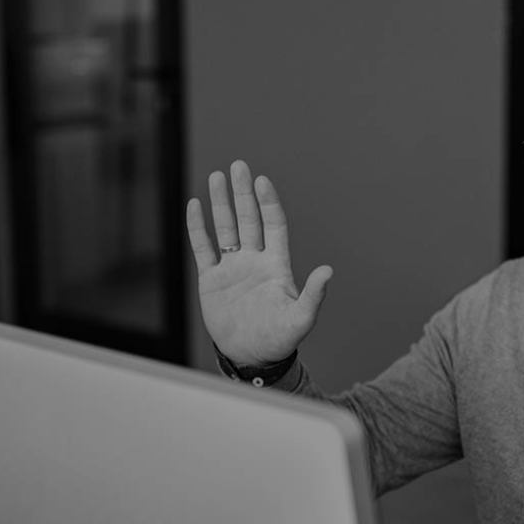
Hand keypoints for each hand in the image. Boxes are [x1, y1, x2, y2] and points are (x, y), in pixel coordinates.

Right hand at [186, 159, 332, 365]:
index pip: (273, 225)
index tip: (261, 181)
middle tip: (238, 166)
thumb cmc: (280, 340)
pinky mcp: (212, 280)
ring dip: (221, 204)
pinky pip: (203, 248)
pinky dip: (198, 228)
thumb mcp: (300, 319)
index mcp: (276, 265)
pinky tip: (195, 206)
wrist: (251, 357)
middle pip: (249, 219)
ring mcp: (232, 268)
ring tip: (217, 176)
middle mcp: (254, 261)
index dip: (268, 202)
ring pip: (226, 228)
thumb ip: (313, 295)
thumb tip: (328, 271)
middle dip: (243, 193)